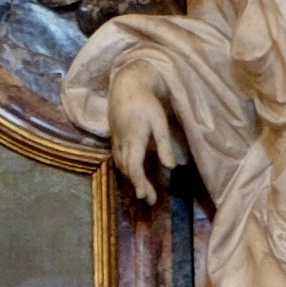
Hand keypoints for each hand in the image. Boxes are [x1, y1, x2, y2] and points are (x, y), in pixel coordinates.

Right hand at [103, 59, 186, 203]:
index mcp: (133, 141)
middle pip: (128, 171)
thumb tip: (170, 167)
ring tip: (143, 191)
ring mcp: (116, 142)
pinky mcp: (114, 138)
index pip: (134, 168)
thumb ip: (164, 144)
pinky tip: (133, 173)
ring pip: (121, 166)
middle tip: (149, 200)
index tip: (145, 196)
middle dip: (138, 186)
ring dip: (131, 180)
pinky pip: (118, 159)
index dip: (140, 184)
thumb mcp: (159, 122)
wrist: (125, 86)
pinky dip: (126, 170)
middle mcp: (122, 144)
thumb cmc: (145, 102)